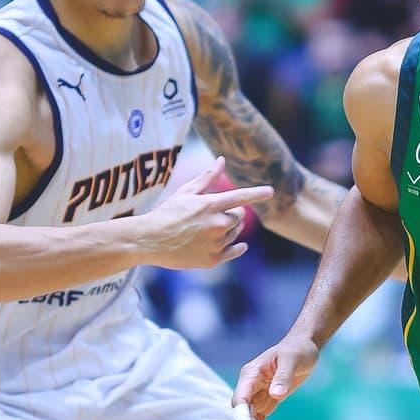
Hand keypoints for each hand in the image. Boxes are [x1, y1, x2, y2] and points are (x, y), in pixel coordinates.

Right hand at [133, 157, 273, 268]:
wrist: (149, 240)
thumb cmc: (167, 213)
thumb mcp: (186, 192)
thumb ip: (207, 177)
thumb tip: (222, 160)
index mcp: (211, 205)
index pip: (240, 197)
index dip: (257, 193)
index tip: (270, 191)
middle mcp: (217, 225)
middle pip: (238, 217)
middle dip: (231, 214)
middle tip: (211, 216)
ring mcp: (216, 244)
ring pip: (235, 234)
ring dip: (228, 230)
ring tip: (206, 230)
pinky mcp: (213, 260)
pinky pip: (234, 251)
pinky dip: (237, 248)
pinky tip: (239, 245)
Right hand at [231, 333, 319, 419]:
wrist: (304, 346)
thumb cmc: (298, 349)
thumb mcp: (292, 360)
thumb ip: (283, 377)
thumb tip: (274, 395)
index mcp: (250, 375)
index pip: (240, 400)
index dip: (242, 419)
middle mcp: (250, 387)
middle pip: (242, 416)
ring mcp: (257, 395)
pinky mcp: (267, 401)